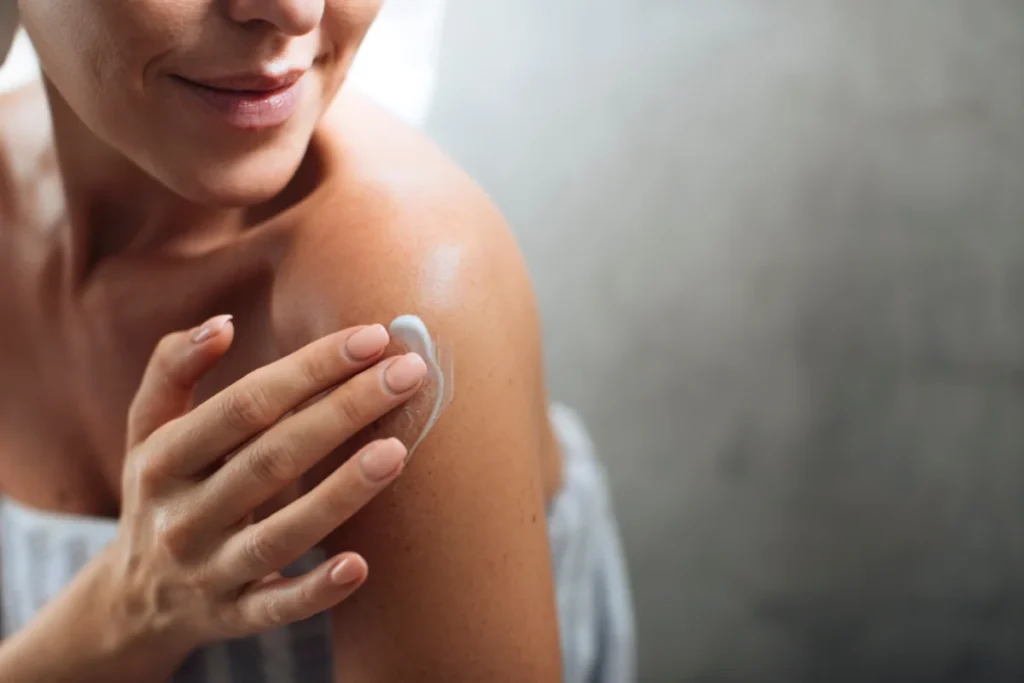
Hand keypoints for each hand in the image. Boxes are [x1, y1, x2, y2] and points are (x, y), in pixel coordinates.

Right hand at [101, 314, 427, 661]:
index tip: (372, 338)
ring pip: (280, 533)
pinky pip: (275, 608)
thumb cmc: (161, 490)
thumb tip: (220, 323)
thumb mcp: (148, 429)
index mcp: (162, 459)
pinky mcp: (233, 617)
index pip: (246, 404)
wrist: (132, 600)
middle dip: (344, 410)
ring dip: (340, 492)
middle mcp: (182, 516)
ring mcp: (208, 571)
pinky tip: (358, 566)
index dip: (310, 368)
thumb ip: (172, 368)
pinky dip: (314, 591)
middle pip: (272, 458)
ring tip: (396, 451)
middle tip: (408, 374)